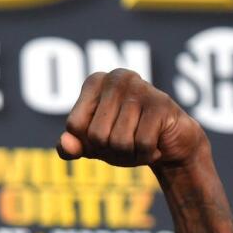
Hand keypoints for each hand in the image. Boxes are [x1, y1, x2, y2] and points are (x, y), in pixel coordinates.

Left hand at [57, 69, 207, 167]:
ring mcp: (140, 87)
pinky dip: (146, 154)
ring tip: (140, 144)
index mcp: (94, 82)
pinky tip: (155, 146)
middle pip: (96, 135)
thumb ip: (70, 147)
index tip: (105, 136)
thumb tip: (64, 143)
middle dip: (110, 151)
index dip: (88, 143)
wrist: (169, 143)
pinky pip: (142, 144)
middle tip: (127, 143)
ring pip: (119, 142)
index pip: (74, 126)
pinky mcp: (161, 103)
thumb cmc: (126, 139)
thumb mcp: (92, 147)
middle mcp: (116, 78)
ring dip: (130, 155)